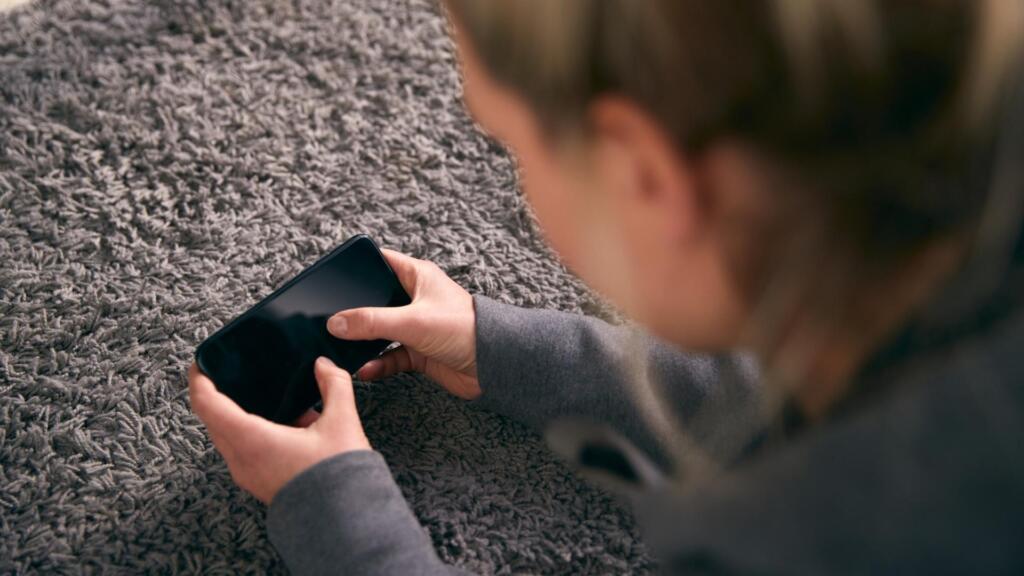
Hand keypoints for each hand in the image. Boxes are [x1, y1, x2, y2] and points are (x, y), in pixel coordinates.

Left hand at [188, 357, 369, 503]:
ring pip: (227, 435)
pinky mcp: (259, 482)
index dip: (200, 378)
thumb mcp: (341, 422)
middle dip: (216, 393)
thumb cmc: (338, 474)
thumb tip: (323, 364)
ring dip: (235, 412)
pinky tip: (283, 421)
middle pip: (213, 419)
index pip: (207, 403)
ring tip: (259, 392)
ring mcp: (248, 474)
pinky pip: (242, 450)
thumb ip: (334, 385)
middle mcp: (241, 459)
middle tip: (229, 370)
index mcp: (251, 439)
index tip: (203, 360)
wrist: (345, 519)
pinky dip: (250, 430)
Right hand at [327, 249, 480, 399]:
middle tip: (330, 318)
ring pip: (380, 332)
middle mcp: (415, 299)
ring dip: (364, 341)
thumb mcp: (412, 320)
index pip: (381, 261)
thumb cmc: (464, 329)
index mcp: (418, 276)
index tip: (333, 276)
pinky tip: (366, 369)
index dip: (358, 266)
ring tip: (342, 347)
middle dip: (355, 311)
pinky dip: (377, 363)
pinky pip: (390, 357)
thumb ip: (371, 321)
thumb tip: (336, 322)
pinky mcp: (418, 352)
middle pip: (375, 300)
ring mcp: (416, 326)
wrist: (493, 364)